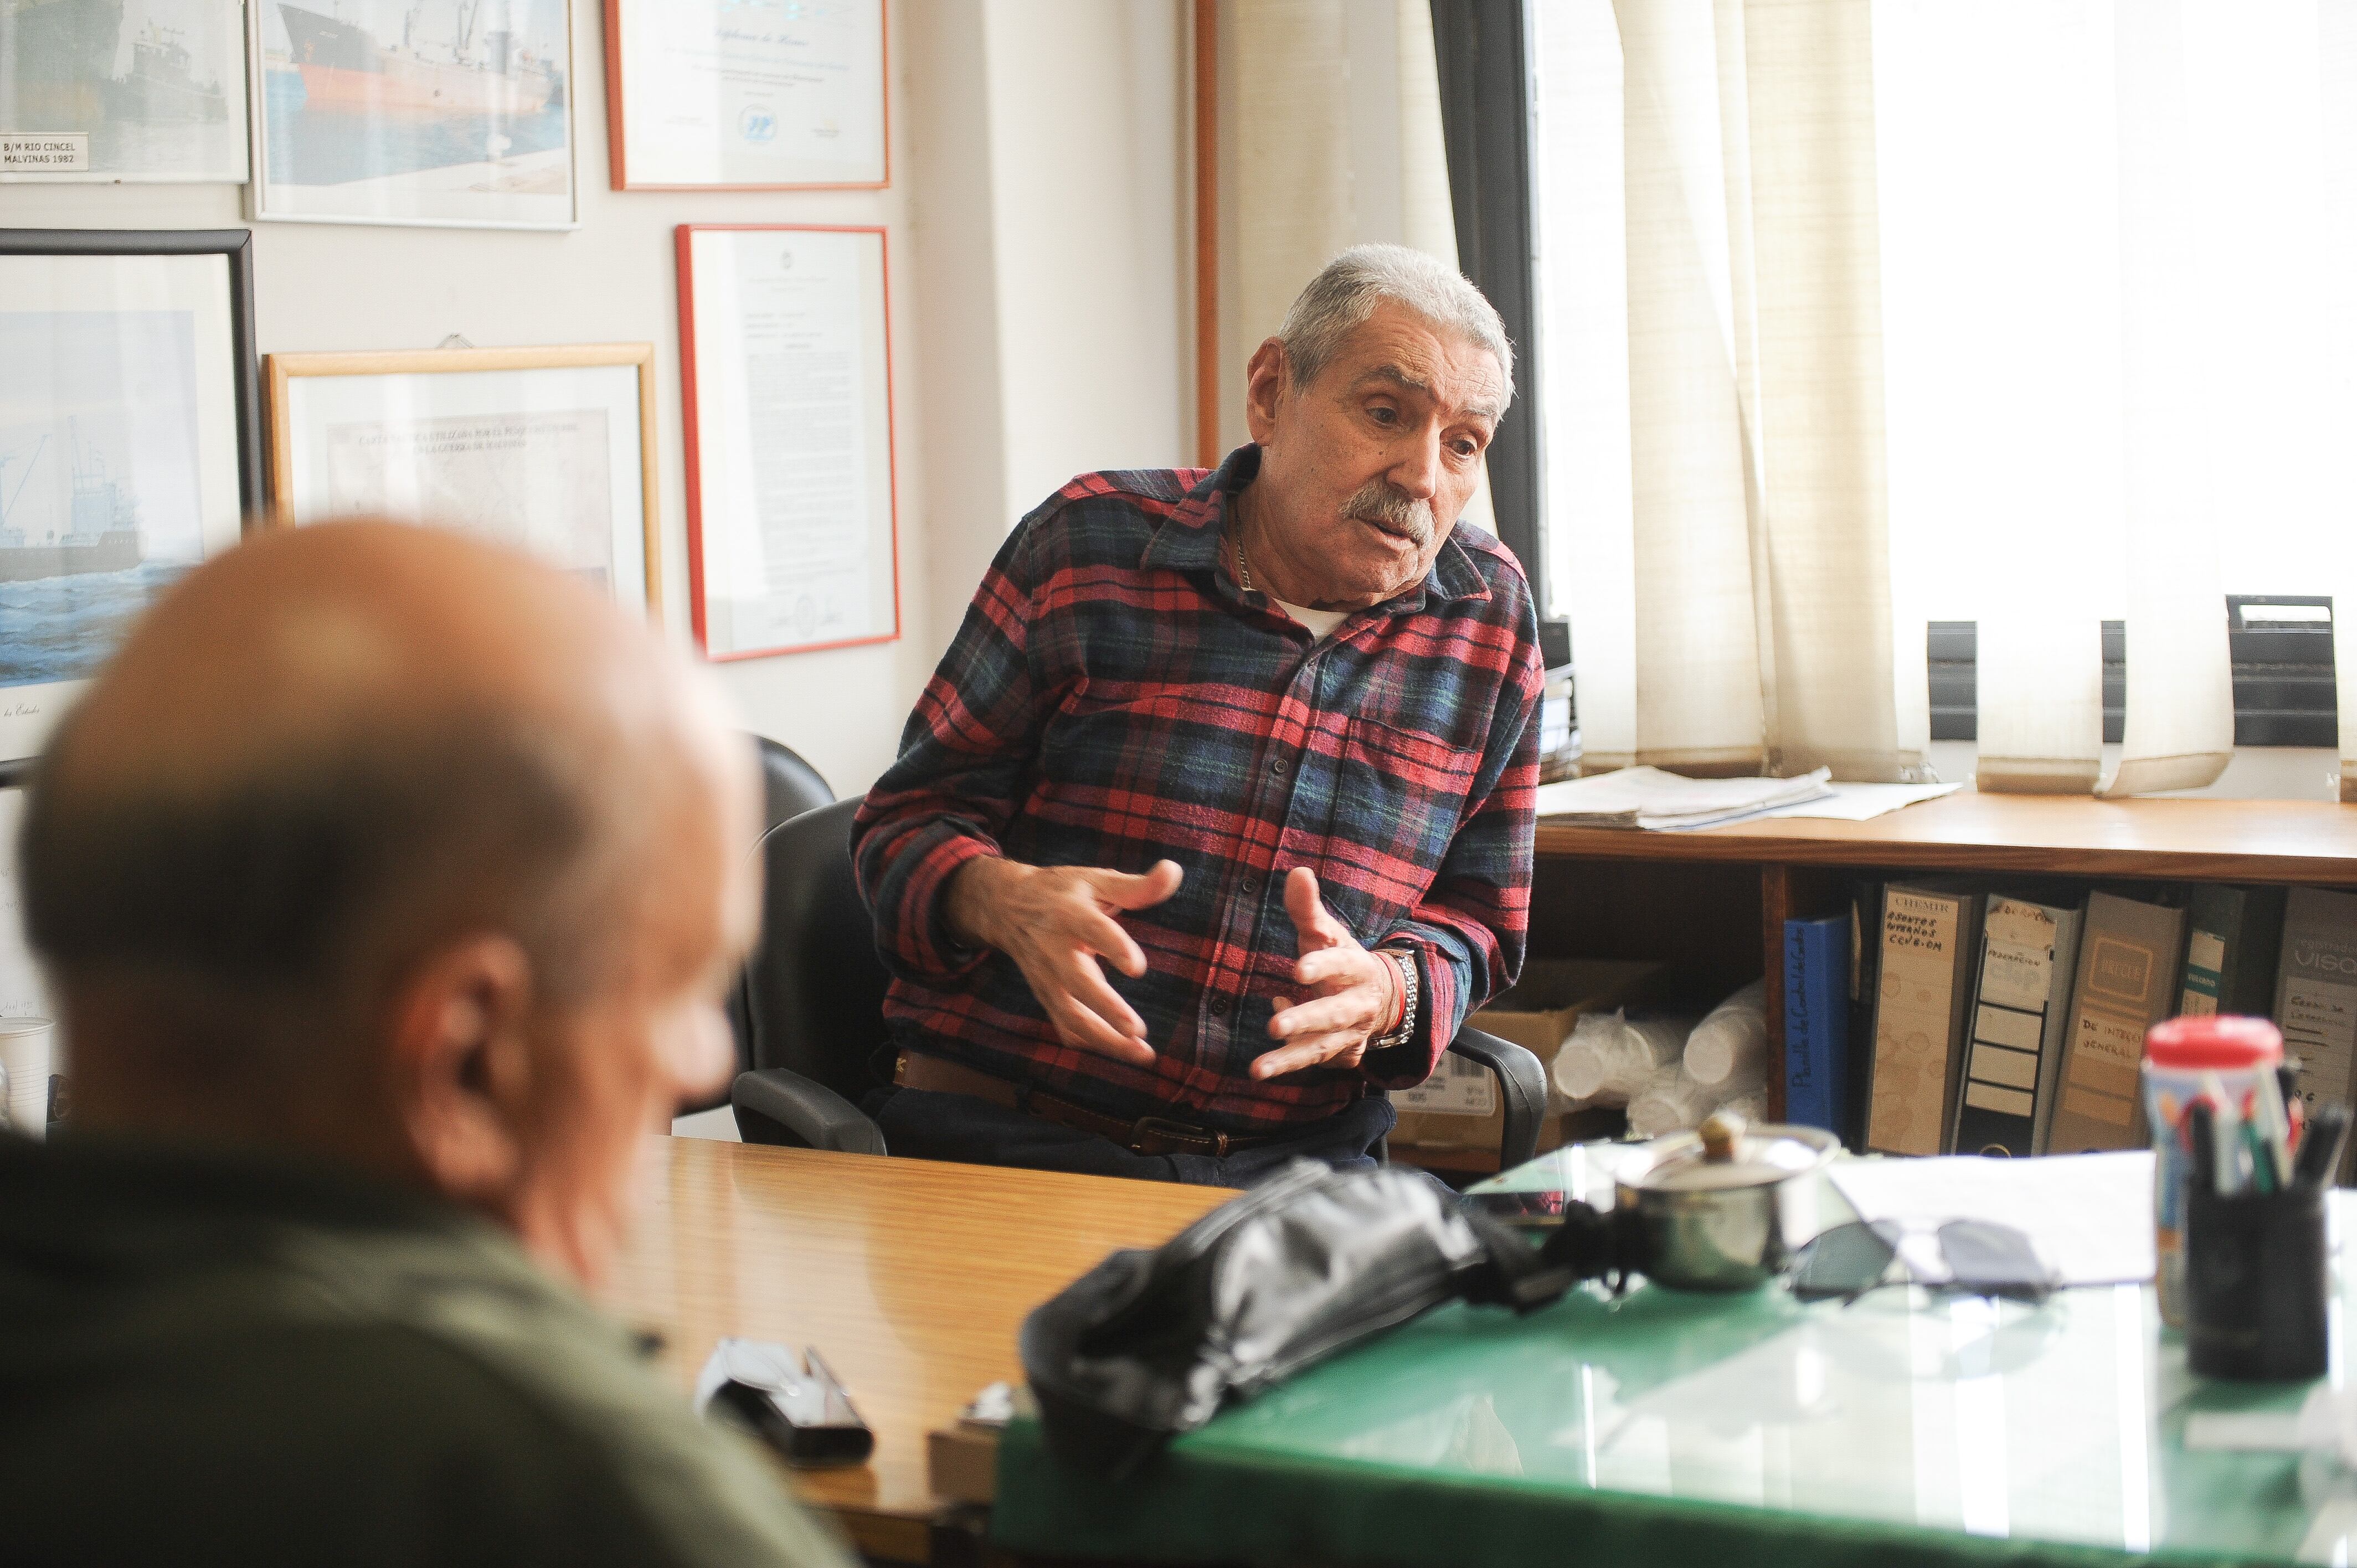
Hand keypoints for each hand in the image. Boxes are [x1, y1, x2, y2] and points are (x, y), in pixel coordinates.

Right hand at [945, 856, 1182, 1064]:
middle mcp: (1054, 949)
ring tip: (1143, 1053)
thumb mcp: (1096, 880)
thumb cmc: (1062, 892)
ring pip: (1071, 1016)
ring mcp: (1047, 978)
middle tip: (1137, 1029)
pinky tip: (1121, 1052)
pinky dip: (1090, 1044)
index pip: (1092, 930)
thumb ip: (1137, 885)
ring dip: (1105, 1040)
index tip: (1137, 968)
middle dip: (1106, 1008)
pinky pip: (1065, 1027)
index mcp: (1070, 914)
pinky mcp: (1045, 997)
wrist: (1006, 907)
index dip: (1113, 948)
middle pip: (1077, 983)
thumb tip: (1174, 871)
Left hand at [1253, 868, 1399, 1080]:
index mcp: (1357, 967)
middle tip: (1273, 1026)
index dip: (1322, 966)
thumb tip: (1297, 871)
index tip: (1297, 969)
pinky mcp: (1345, 1056)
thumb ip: (1308, 908)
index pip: (1342, 964)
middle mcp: (1358, 1004)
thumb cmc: (1340, 960)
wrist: (1381, 997)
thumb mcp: (1327, 933)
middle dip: (1305, 1020)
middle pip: (1333, 1014)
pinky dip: (1297, 1061)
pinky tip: (1269, 1059)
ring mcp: (1353, 1034)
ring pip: (1323, 1048)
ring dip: (1291, 1060)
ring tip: (1257, 1069)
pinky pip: (1321, 1062)